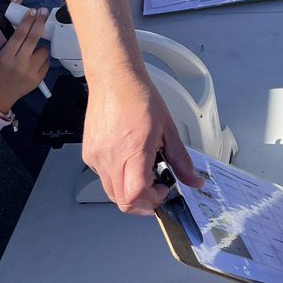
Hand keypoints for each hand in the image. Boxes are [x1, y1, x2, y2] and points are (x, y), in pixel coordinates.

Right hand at [0, 7, 50, 113]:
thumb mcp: (0, 56)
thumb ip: (13, 44)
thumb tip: (28, 27)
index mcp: (7, 56)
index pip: (20, 34)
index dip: (28, 21)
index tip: (34, 11)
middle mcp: (20, 64)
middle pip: (34, 38)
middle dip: (40, 23)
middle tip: (44, 13)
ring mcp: (31, 72)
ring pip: (44, 51)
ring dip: (41, 47)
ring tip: (33, 51)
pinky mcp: (39, 79)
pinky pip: (47, 63)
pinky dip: (42, 59)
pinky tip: (34, 62)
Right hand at [82, 70, 203, 213]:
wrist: (114, 79)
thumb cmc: (138, 97)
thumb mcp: (168, 129)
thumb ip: (181, 160)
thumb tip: (194, 180)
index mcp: (133, 151)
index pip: (135, 195)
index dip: (151, 202)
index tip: (163, 191)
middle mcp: (110, 158)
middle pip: (123, 201)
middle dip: (143, 202)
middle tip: (157, 189)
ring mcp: (96, 157)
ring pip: (112, 192)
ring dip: (130, 191)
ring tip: (144, 170)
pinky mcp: (89, 154)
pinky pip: (103, 178)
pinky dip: (118, 178)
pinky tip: (129, 160)